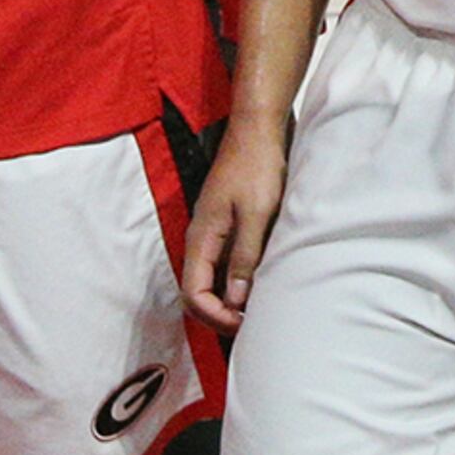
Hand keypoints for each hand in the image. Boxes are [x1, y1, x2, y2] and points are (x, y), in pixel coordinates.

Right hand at [179, 112, 292, 331]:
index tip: (243, 323)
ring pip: (212, 279)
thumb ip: (245, 256)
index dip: (214, 315)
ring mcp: (214, 232)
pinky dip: (238, 280)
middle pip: (198, 291)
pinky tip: (261, 283)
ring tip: (258, 309)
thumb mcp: (257, 214)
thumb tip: (236, 300)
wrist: (259, 129)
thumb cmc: (258, 166)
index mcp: (201, 238)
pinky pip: (225, 263)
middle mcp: (202, 239)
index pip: (193, 293)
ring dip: (229, 299)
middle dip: (219, 314)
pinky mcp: (228, 225)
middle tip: (251, 324)